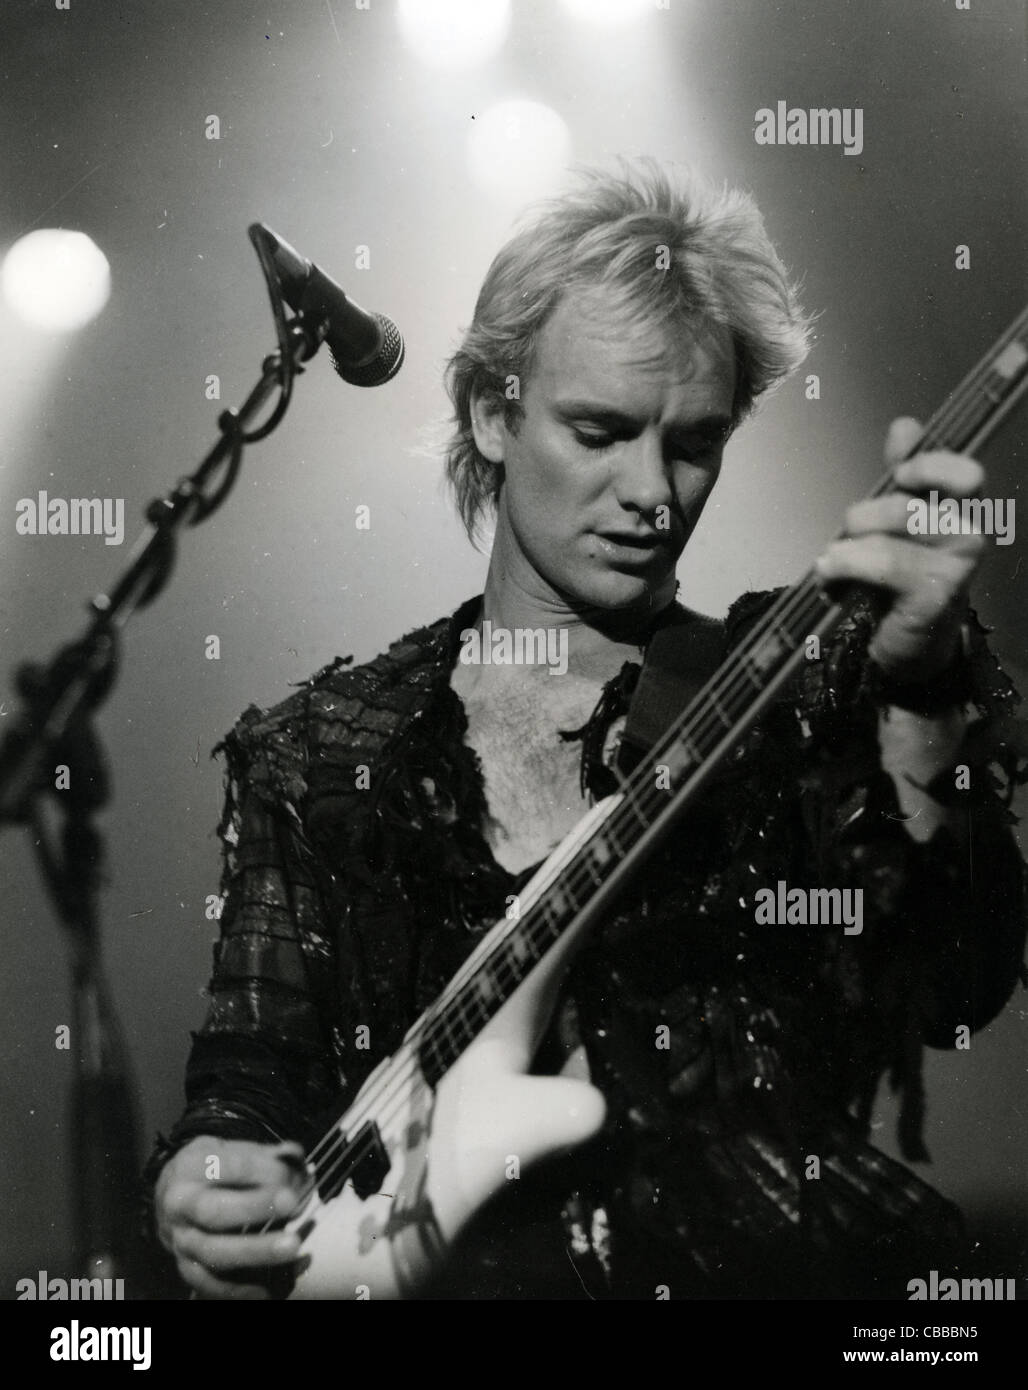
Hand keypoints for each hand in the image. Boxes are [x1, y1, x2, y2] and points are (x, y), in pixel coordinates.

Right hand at [154, 1135, 307, 1298]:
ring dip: (255, 1251)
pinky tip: (268, 1286)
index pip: (227, 1166)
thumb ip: (262, 1154)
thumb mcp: (227, 1149)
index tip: (291, 1172)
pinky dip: (240, 1289)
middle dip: (254, 1208)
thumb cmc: (207, 1171)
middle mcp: (181, 1206)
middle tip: (291, 1203)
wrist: (169, 1197)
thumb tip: (295, 1156)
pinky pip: (210, 1284)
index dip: (261, 1169)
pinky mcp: (186, 1267)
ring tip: (291, 1246)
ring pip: (214, 1253)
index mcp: (191, 1167)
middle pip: (213, 1211)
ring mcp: (182, 1240)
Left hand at [815, 417, 985, 684]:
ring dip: (848, 547)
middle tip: (850, 533)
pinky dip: (845, 567)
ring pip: (888, 532)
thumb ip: (902, 475)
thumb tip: (906, 425)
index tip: (900, 473)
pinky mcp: (936, 595)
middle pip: (906, 503)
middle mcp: (969, 534)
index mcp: (963, 510)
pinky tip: (831, 578)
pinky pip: (881, 563)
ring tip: (834, 562)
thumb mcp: (897, 522)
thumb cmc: (900, 580)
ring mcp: (957, 567)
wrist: (907, 643)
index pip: (963, 473)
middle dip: (864, 516)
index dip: (928, 465)